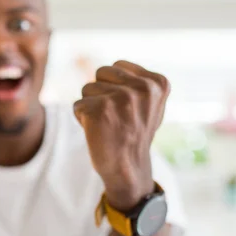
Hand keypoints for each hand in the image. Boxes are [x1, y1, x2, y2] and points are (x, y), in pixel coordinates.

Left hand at [73, 60, 169, 210]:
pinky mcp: (98, 110)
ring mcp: (120, 98)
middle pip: (100, 73)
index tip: (127, 109)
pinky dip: (81, 119)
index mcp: (157, 83)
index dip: (115, 86)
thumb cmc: (134, 134)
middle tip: (115, 117)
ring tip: (107, 125)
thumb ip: (138, 82)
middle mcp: (141, 88)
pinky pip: (77, 106)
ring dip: (91, 106)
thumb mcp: (149, 104)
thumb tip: (114, 66)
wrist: (127, 168)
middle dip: (101, 93)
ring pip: (87, 88)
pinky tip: (98, 133)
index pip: (117, 66)